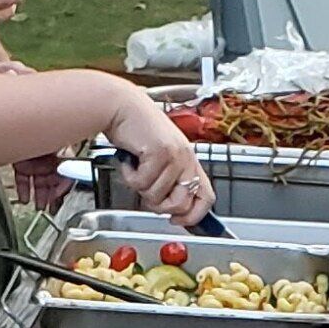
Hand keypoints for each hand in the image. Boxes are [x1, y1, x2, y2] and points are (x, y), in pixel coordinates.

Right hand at [104, 88, 216, 221]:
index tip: (176, 221)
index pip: (207, 198)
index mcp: (190, 161)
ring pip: (156, 196)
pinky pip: (141, 183)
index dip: (193, 216)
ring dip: (139, 186)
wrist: (121, 107)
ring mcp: (175, 156)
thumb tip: (173, 212)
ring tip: (137, 166)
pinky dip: (129, 175)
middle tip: (146, 188)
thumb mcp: (161, 158)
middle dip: (158, 205)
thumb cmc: (137, 132)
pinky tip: (130, 160)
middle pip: (180, 204)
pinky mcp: (159, 153)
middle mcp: (187, 159)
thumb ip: (170, 181)